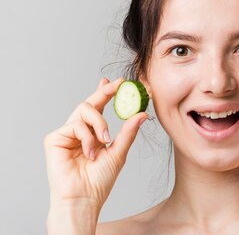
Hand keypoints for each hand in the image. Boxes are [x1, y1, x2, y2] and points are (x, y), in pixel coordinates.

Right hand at [44, 77, 147, 212]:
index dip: (106, 92)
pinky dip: (87, 137)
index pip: (100, 108)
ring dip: (99, 123)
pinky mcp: (54, 139)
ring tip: (104, 140)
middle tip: (117, 84)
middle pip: (90, 103)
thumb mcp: (119, 152)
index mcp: (94, 133)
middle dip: (104, 91)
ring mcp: (66, 134)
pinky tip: (90, 152)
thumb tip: (142, 113)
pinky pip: (75, 125)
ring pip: (84, 109)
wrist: (84, 197)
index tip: (119, 82)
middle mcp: (79, 131)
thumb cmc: (99, 180)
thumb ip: (128, 132)